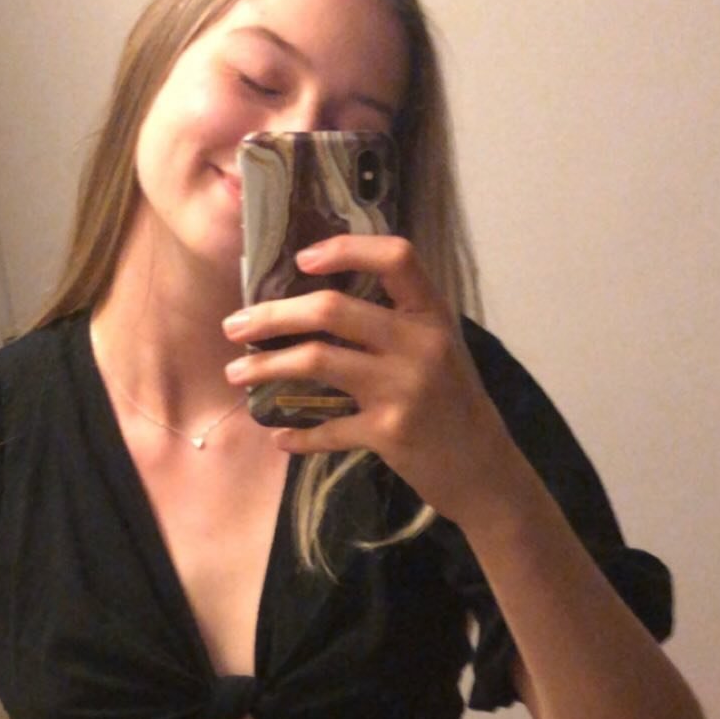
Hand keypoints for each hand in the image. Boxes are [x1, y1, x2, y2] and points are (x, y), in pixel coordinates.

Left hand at [223, 235, 524, 522]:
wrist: (485, 469)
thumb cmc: (452, 401)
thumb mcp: (437, 348)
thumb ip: (394, 322)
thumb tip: (316, 303)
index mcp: (432, 315)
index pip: (396, 258)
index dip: (346, 250)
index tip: (302, 259)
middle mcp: (420, 344)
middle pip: (332, 310)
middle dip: (272, 315)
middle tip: (234, 325)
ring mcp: (404, 388)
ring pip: (317, 361)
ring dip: (265, 366)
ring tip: (235, 372)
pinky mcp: (389, 432)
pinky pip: (327, 428)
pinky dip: (296, 434)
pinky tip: (279, 436)